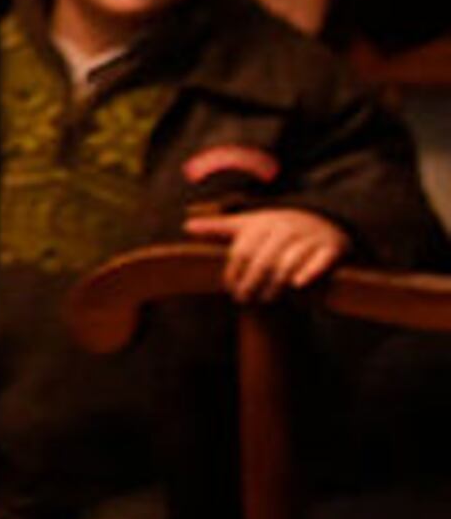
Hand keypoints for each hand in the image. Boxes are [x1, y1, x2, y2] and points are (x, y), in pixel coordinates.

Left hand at [187, 207, 348, 300]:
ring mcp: (310, 237)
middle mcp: (287, 228)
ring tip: (266, 299)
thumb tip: (186, 226)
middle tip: (244, 299)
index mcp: (264, 223)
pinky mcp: (332, 247)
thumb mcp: (249, 224)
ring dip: (275, 284)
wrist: (325, 220)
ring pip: (289, 264)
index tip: (230, 287)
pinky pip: (321, 261)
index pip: (243, 251)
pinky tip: (297, 285)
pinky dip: (310, 272)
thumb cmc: (278, 227)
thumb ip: (220, 228)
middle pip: (263, 260)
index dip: (234, 272)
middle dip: (251, 282)